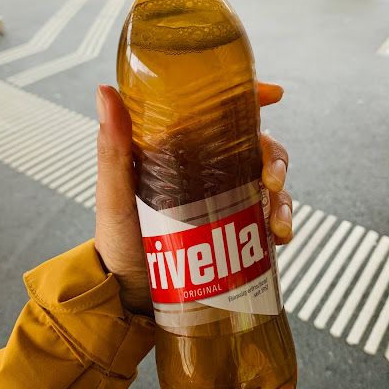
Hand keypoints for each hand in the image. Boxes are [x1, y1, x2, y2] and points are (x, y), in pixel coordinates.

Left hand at [94, 82, 292, 316]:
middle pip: (256, 147)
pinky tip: (279, 237)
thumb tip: (105, 91)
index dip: (251, 98)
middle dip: (275, 157)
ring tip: (276, 222)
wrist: (127, 297)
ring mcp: (226, 200)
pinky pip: (269, 218)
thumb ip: (113, 147)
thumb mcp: (114, 192)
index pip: (220, 115)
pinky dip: (281, 223)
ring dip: (283, 196)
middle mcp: (209, 170)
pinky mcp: (237, 230)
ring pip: (269, 183)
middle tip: (271, 179)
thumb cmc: (116, 240)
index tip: (274, 95)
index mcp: (182, 151)